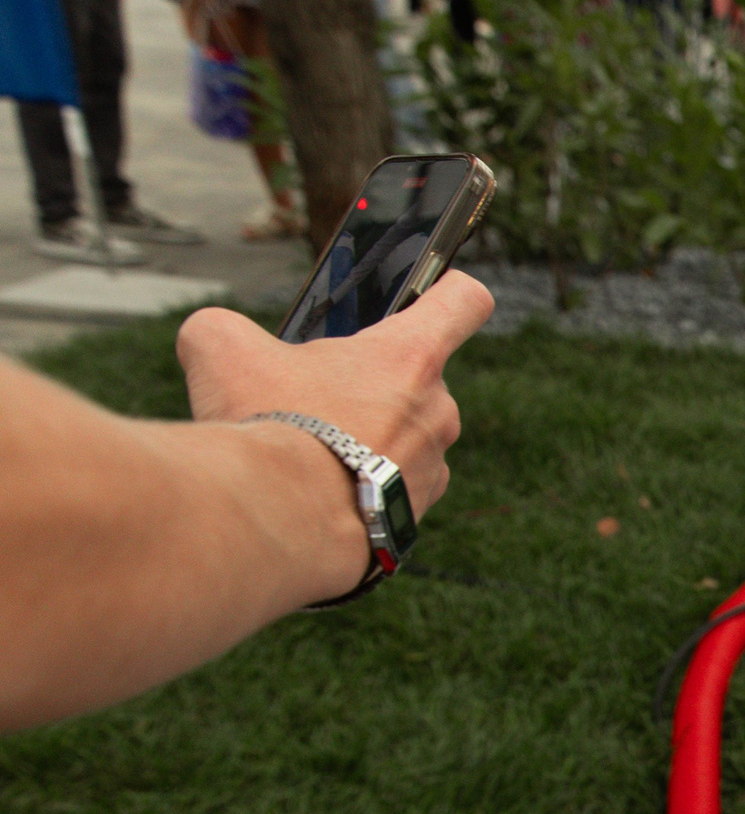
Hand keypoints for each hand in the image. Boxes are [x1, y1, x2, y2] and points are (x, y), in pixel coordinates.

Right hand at [176, 268, 493, 520]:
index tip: (431, 295)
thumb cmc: (268, 426)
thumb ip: (224, 328)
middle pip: (417, 378)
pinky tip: (320, 492)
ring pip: (404, 438)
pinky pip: (392, 489)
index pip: (463, 302)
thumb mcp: (221, 349)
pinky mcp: (416, 516)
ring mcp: (433, 467)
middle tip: (320, 397)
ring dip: (368, 439)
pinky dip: (362, 487)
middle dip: (370, 384)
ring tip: (313, 451)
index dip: (448, 292)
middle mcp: (438, 410)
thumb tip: (213, 338)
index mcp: (410, 356)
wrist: (282, 521)